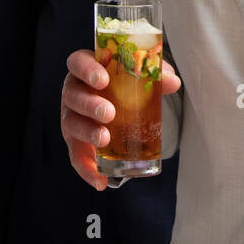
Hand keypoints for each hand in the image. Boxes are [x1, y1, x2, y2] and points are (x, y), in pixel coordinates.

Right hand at [61, 48, 180, 190]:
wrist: (121, 103)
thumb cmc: (127, 83)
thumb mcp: (141, 75)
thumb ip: (155, 74)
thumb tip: (172, 81)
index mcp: (87, 68)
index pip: (78, 62)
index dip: (86, 69)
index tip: (102, 80)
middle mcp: (74, 91)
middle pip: (73, 95)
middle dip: (89, 104)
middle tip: (109, 113)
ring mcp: (73, 116)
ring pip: (72, 124)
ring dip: (87, 133)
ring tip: (105, 139)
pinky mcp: (76, 141)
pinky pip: (77, 156)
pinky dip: (87, 169)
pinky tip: (100, 180)